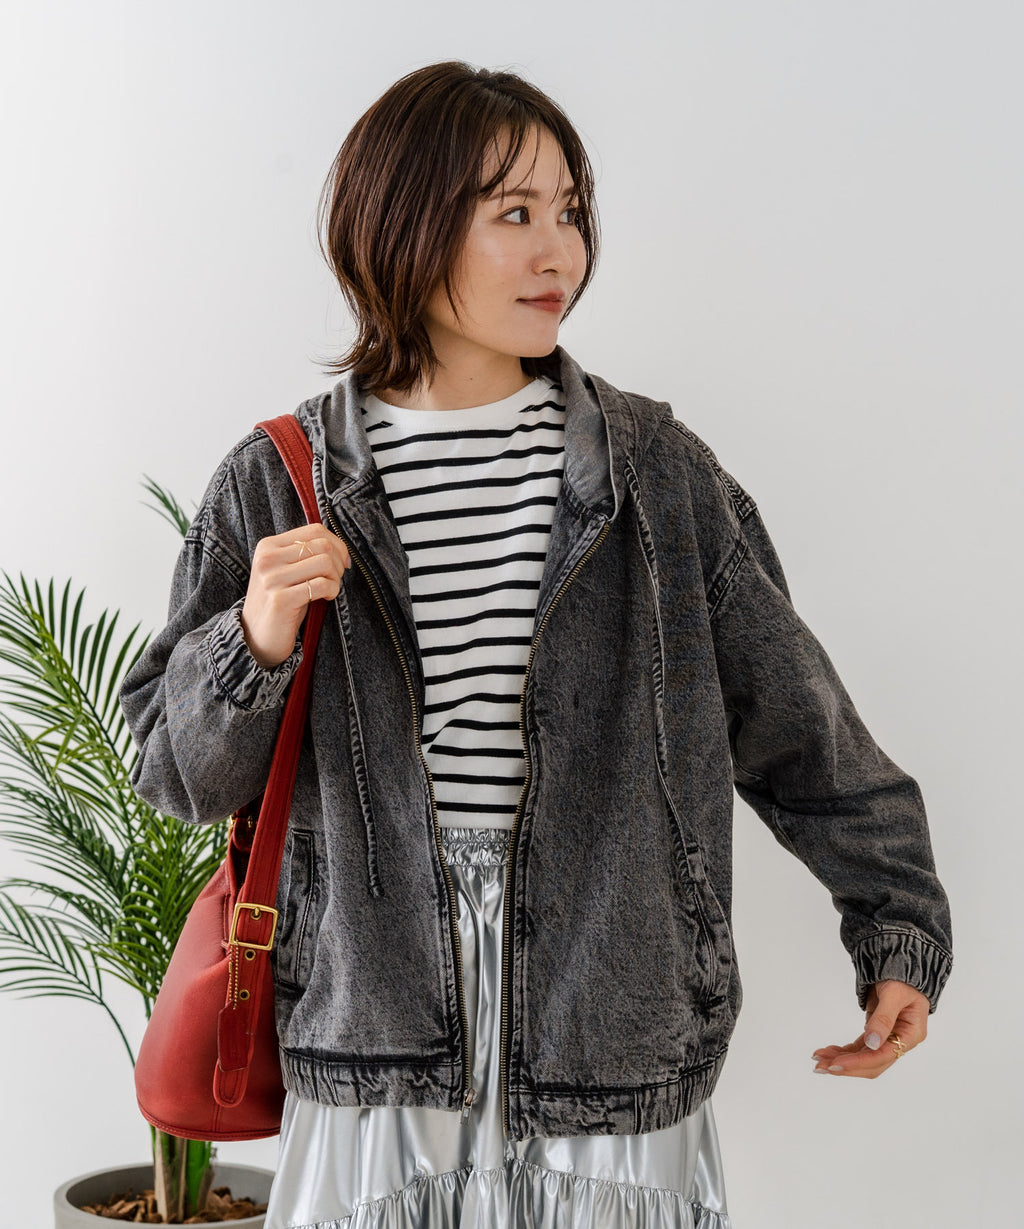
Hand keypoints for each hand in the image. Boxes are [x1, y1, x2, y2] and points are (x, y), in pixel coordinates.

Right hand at [240, 526, 351, 667]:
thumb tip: (341, 547)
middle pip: (323, 545)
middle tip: (335, 579)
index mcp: (268, 546)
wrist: (256, 637)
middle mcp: (267, 558)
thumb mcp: (287, 571)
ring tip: (330, 590)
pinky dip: (332, 591)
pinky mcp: (280, 600)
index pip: (315, 530)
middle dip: (339, 562)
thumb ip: (305, 553)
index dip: (337, 544)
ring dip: (336, 578)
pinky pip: (322, 585)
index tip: (342, 562)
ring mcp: (272, 579)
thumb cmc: (280, 602)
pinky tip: (326, 598)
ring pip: (325, 562)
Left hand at [811, 979, 929, 1078]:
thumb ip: (884, 1018)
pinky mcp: (876, 1032)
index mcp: (910, 1035)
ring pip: (863, 1057)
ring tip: (818, 1059)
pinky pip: (860, 1047)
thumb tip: (872, 1043)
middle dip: (846, 1066)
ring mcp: (888, 1038)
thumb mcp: (894, 995)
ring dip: (842, 1059)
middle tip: (820, 1066)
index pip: (882, 1056)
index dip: (858, 1062)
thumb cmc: (902, 978)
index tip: (836, 1064)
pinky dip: (845, 1051)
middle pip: (872, 1063)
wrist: (900, 964)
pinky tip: (829, 1052)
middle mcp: (900, 1041)